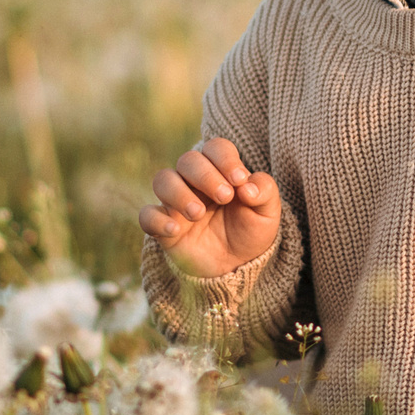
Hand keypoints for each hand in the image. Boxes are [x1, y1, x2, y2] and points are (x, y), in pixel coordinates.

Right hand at [139, 137, 281, 278]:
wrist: (237, 266)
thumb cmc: (250, 231)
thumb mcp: (267, 213)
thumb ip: (265, 192)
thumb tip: (248, 186)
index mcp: (220, 170)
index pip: (215, 148)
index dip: (226, 159)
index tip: (240, 180)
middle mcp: (194, 181)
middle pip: (188, 160)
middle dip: (206, 175)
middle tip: (225, 197)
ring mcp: (176, 203)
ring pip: (163, 180)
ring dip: (179, 193)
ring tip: (198, 213)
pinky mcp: (163, 227)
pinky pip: (147, 215)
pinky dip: (157, 219)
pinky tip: (175, 230)